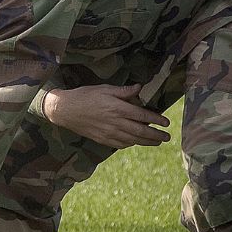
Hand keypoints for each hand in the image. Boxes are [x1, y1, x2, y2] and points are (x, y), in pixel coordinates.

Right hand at [43, 84, 170, 148]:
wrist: (65, 110)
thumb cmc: (85, 96)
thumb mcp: (104, 88)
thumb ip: (123, 91)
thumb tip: (139, 88)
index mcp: (117, 108)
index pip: (142, 115)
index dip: (156, 119)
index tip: (166, 122)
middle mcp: (115, 122)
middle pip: (141, 131)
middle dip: (156, 135)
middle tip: (167, 137)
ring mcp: (108, 133)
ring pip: (132, 140)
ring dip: (146, 142)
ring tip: (157, 142)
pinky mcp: (102, 139)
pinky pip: (120, 144)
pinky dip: (131, 144)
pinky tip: (135, 142)